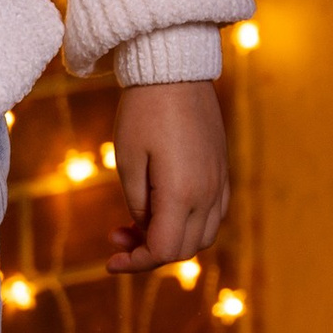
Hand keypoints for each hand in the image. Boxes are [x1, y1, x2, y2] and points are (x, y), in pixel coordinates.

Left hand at [106, 80, 228, 272]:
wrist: (175, 69)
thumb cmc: (143, 111)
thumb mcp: (128, 160)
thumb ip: (138, 203)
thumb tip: (146, 227)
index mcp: (183, 194)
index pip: (165, 250)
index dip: (136, 263)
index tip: (110, 261)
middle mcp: (209, 194)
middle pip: (185, 249)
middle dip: (149, 253)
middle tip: (116, 237)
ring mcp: (220, 182)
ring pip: (202, 235)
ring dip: (170, 240)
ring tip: (135, 224)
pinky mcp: (222, 170)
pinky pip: (212, 214)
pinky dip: (188, 224)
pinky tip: (162, 209)